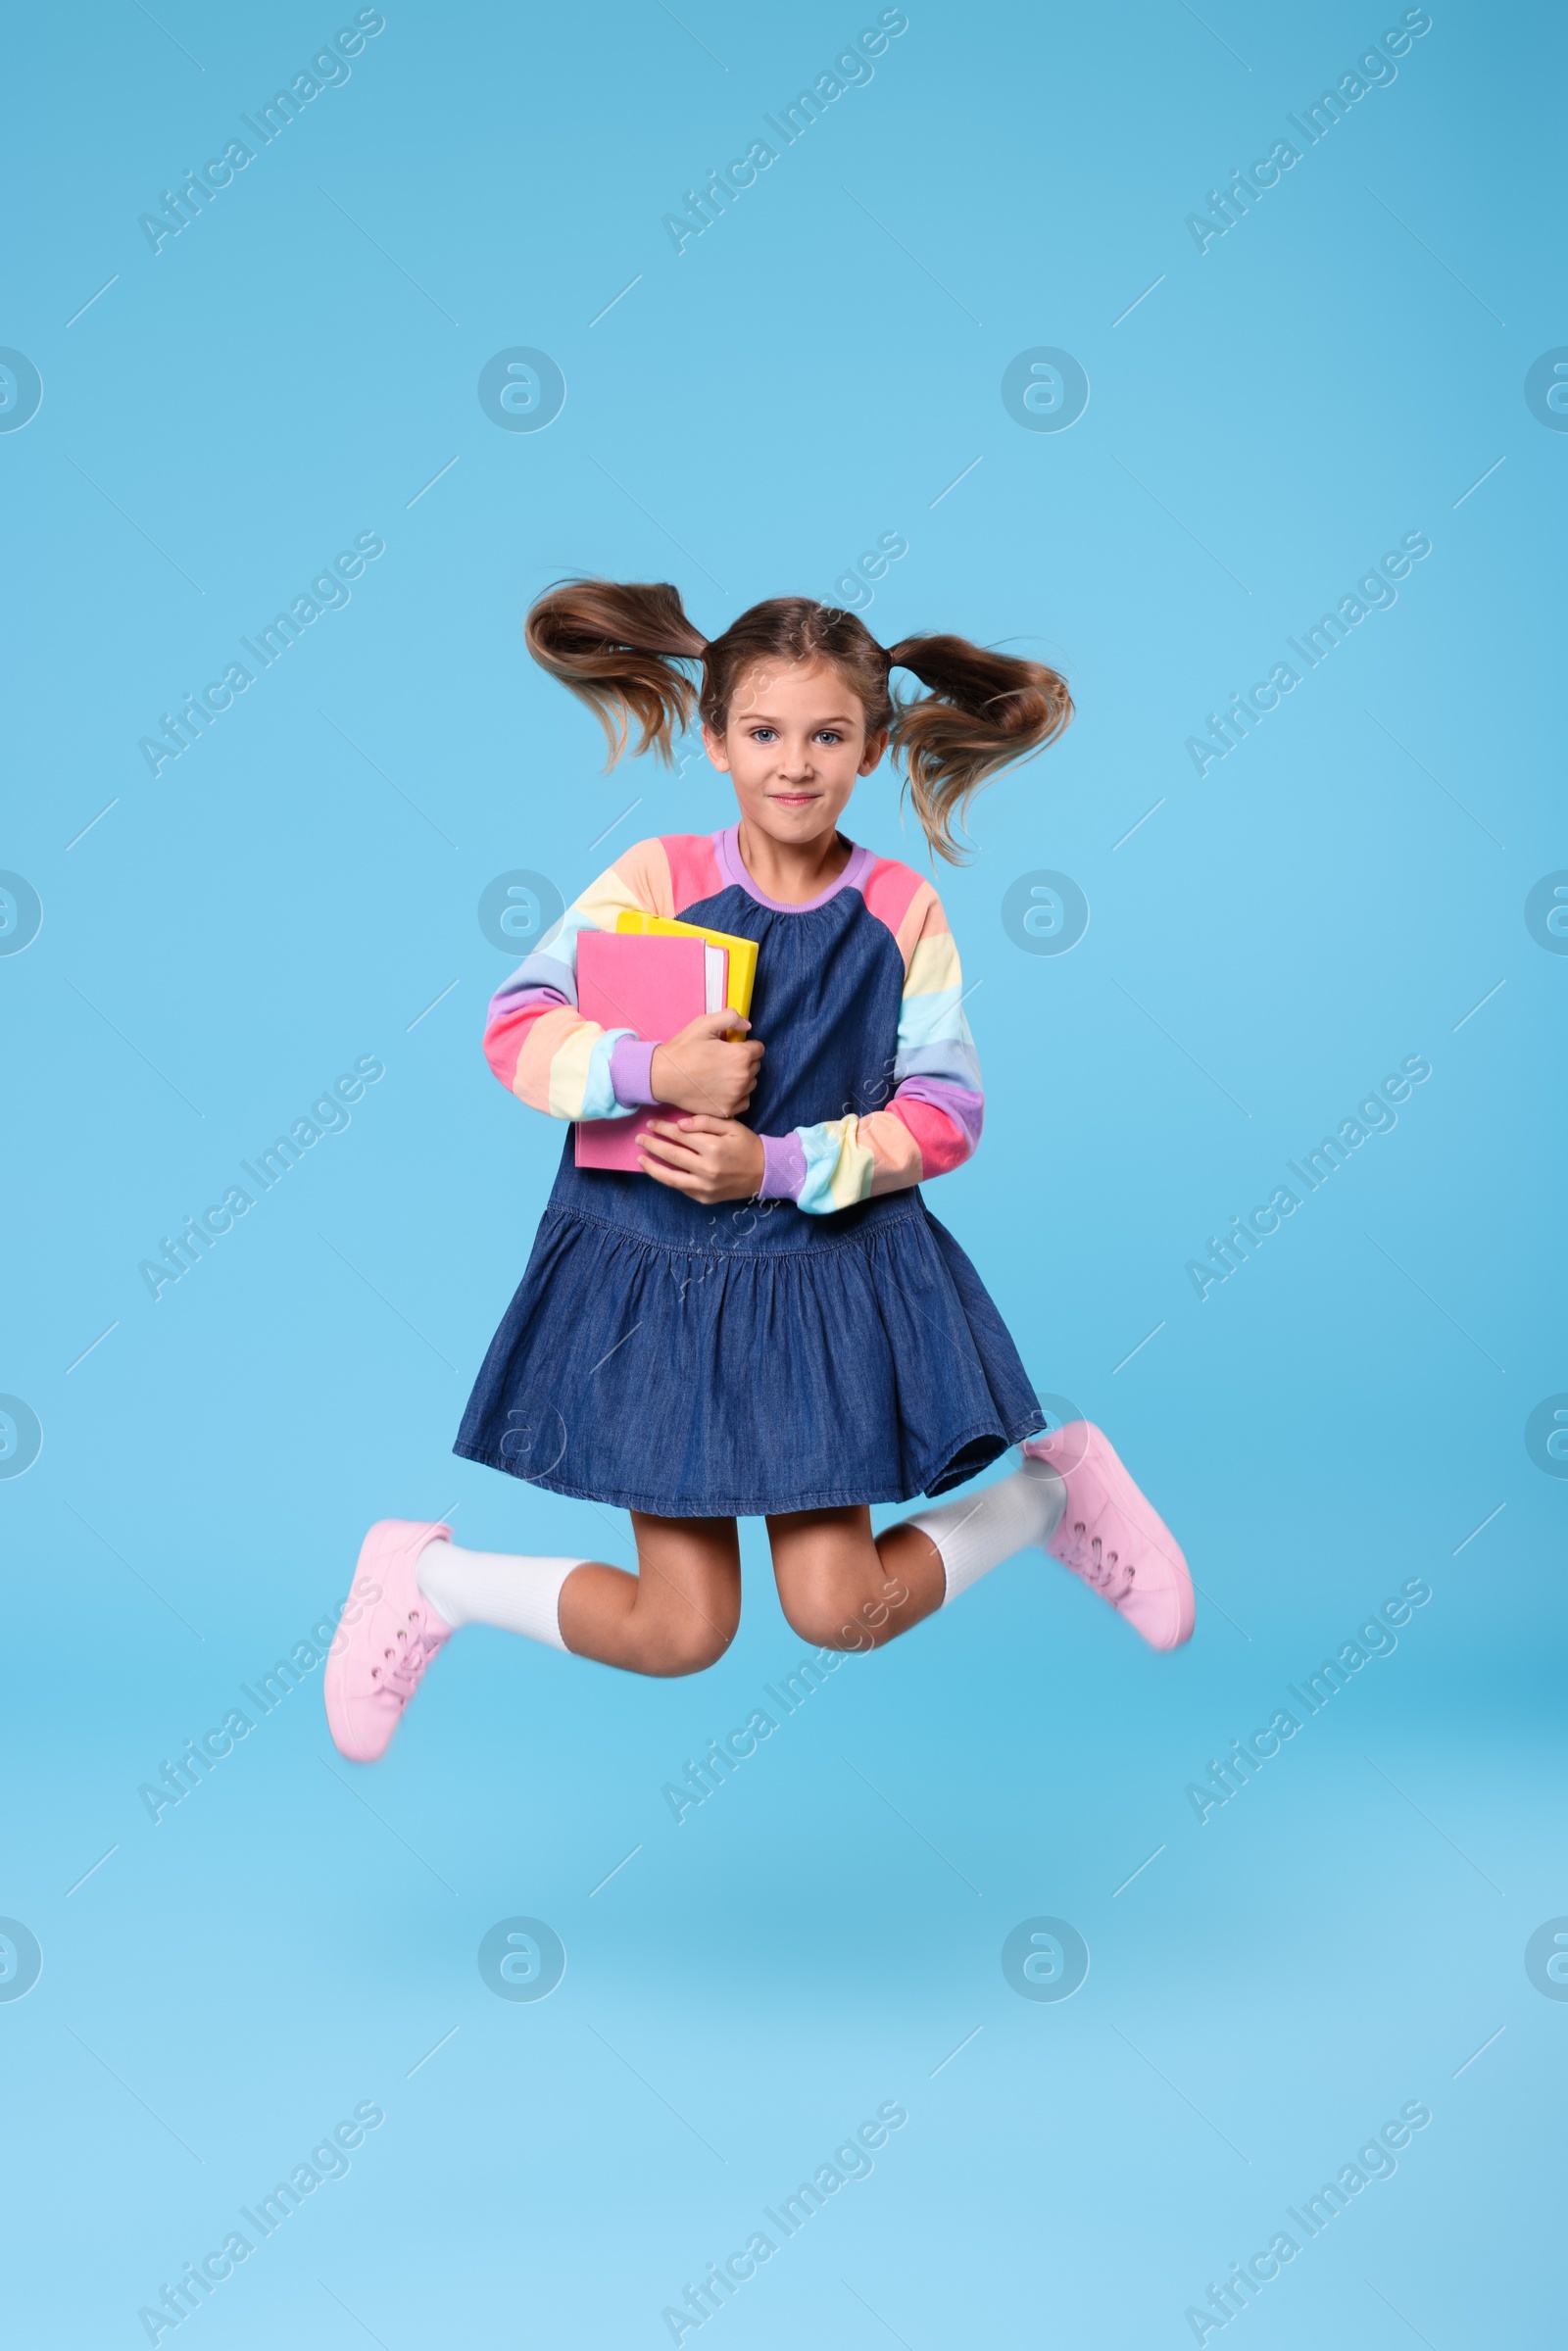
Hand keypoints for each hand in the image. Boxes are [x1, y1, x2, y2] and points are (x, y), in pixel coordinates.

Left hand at [638, 1115, 765, 1203]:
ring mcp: (704, 1187)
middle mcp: (707, 1169)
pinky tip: (659, 1171)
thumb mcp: (731, 1126)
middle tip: (639, 1138)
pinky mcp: (704, 1198)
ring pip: (670, 1177)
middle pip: (671, 1155)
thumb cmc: (748, 1145)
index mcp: (713, 1148)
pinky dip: (667, 1179)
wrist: (766, 1172)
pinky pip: (681, 1188)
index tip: (651, 1124)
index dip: (663, 1128)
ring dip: (652, 1167)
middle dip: (652, 1145)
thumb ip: (705, 1122)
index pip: (680, 1136)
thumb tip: (679, 1125)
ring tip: (640, 1159)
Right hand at [649, 1011, 762, 1118]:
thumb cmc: (682, 1049)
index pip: (759, 1049)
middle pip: (755, 1066)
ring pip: (751, 1084)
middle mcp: (742, 1078)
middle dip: (744, 1061)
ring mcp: (735, 1096)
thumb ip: (730, 1017)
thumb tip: (747, 1025)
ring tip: (722, 1074)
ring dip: (742, 1078)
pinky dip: (737, 1096)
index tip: (732, 1047)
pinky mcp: (726, 1110)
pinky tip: (722, 1089)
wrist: (662, 1076)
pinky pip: (743, 1102)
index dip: (746, 1046)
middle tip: (723, 1060)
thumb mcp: (704, 1024)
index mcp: (740, 1056)